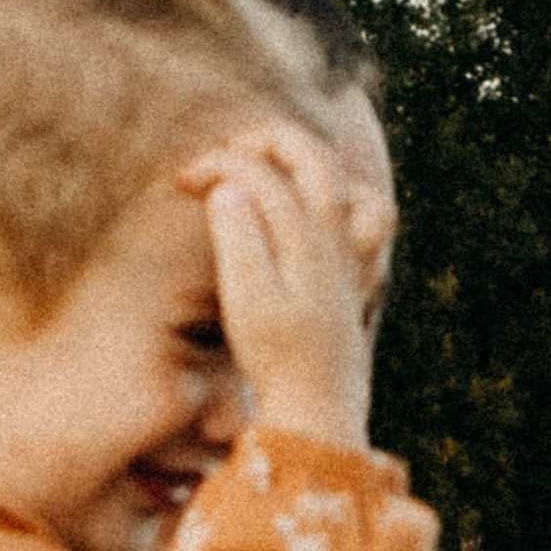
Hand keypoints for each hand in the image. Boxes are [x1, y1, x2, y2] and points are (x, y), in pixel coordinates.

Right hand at [180, 128, 374, 449]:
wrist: (319, 409)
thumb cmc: (278, 358)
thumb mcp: (247, 299)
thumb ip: (238, 237)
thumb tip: (230, 188)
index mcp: (305, 236)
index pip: (260, 171)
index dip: (217, 164)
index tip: (182, 182)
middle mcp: (335, 238)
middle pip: (311, 154)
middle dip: (262, 142)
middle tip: (221, 158)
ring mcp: (350, 256)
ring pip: (348, 182)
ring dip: (308, 164)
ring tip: (270, 171)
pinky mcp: (353, 278)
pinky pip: (368, 220)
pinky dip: (343, 202)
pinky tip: (311, 217)